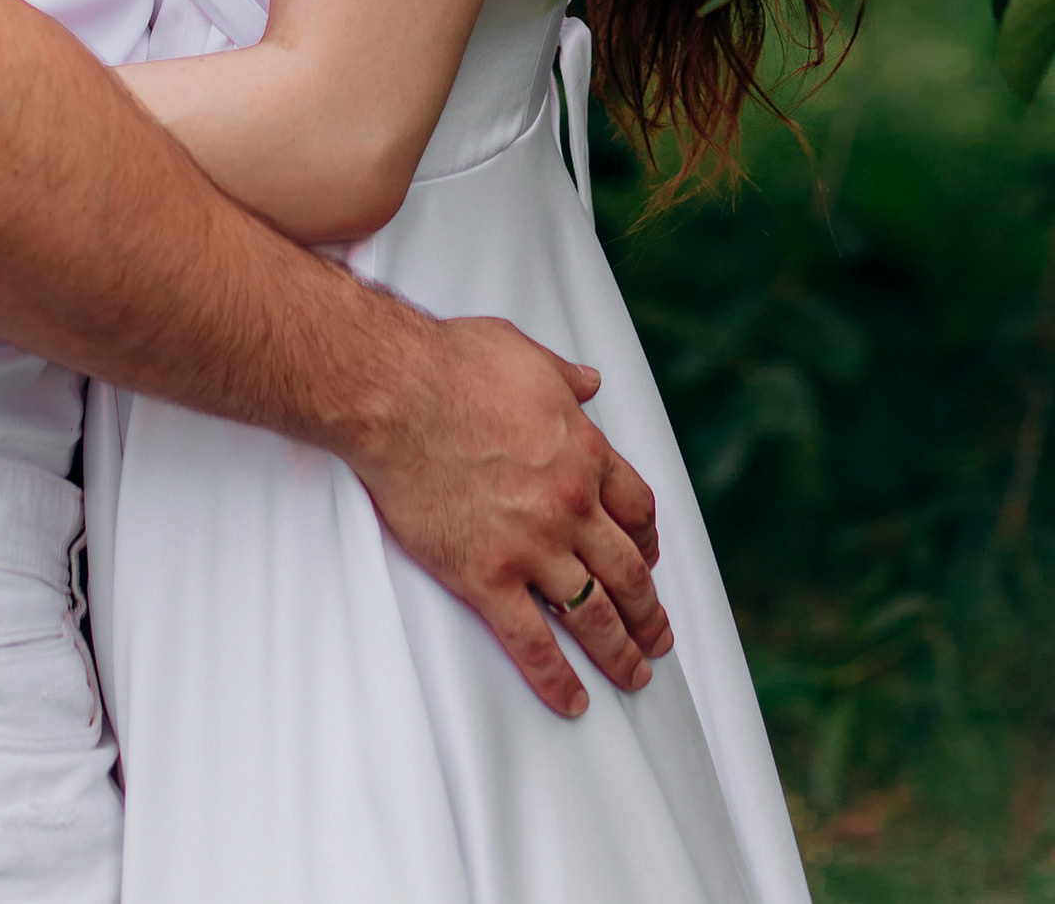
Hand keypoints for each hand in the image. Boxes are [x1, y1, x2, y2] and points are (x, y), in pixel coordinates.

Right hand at [348, 314, 670, 719]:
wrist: (396, 394)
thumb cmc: (453, 364)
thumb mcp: (524, 354)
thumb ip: (564, 376)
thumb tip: (590, 379)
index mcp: (583, 452)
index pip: (636, 508)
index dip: (649, 540)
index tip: (652, 558)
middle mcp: (570, 506)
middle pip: (627, 571)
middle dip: (648, 611)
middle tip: (659, 638)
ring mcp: (532, 546)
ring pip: (592, 614)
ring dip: (619, 651)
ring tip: (634, 675)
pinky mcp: (487, 577)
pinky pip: (532, 642)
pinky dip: (557, 678)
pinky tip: (574, 700)